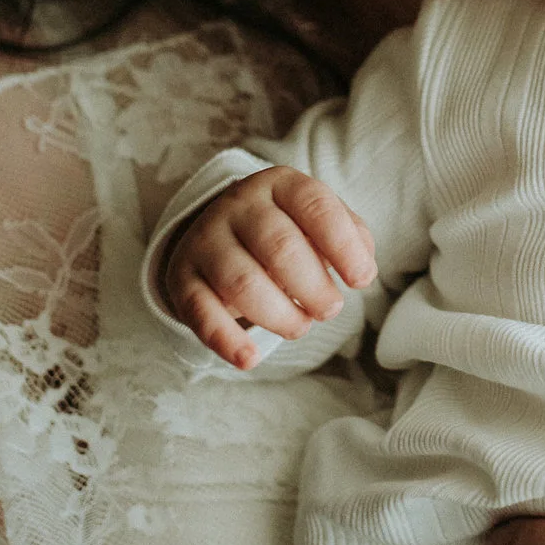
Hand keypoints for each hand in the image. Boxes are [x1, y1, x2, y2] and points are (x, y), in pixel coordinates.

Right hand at [161, 166, 374, 367]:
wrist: (219, 231)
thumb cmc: (286, 230)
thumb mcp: (318, 222)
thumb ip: (351, 237)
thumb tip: (362, 268)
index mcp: (280, 184)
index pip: (316, 206)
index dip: (343, 246)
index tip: (361, 281)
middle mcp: (239, 205)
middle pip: (280, 247)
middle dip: (314, 287)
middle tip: (329, 309)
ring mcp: (206, 239)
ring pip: (242, 282)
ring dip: (280, 315)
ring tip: (300, 326)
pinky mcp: (182, 277)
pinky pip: (200, 310)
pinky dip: (225, 339)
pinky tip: (249, 359)